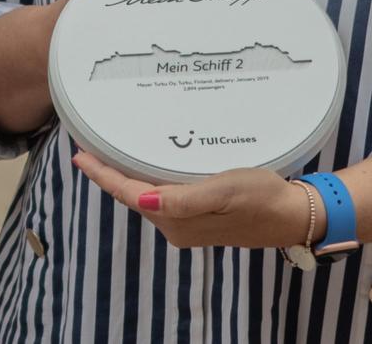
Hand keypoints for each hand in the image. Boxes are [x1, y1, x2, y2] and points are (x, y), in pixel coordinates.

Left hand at [71, 150, 311, 250]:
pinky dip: (147, 180)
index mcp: (176, 220)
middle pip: (131, 196)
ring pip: (145, 197)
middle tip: (87, 146)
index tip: (80, 154)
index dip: (103, 175)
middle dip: (108, 174)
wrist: (291, 214)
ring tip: (107, 152)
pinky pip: (162, 197)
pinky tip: (144, 166)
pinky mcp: (198, 217)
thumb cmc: (260, 197)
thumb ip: (183, 199)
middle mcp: (176, 226)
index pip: (129, 194)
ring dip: (126, 176)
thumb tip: (143, 201)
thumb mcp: (223, 191)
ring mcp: (186, 223)